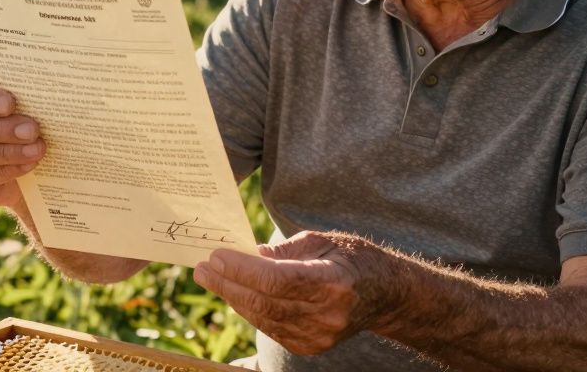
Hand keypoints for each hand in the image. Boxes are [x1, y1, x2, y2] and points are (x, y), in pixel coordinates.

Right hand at [0, 76, 44, 208]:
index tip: (10, 104)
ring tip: (36, 149)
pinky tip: (29, 164)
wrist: (11, 166)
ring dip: (9, 152)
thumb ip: (13, 101)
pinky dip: (8, 170)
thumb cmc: (10, 123)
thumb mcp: (9, 107)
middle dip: (1, 129)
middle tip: (31, 130)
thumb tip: (36, 100)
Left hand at [193, 231, 394, 355]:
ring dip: (233, 296)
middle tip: (202, 268)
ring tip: (211, 277)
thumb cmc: (350, 259)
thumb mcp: (320, 241)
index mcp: (333, 282)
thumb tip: (246, 255)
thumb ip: (282, 251)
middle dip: (228, 283)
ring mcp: (319, 336)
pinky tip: (234, 292)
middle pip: (265, 302)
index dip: (242, 269)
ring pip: (263, 318)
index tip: (216, 256)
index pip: (277, 280)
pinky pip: (270, 327)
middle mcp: (327, 315)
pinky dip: (249, 309)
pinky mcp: (310, 346)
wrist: (384, 294)